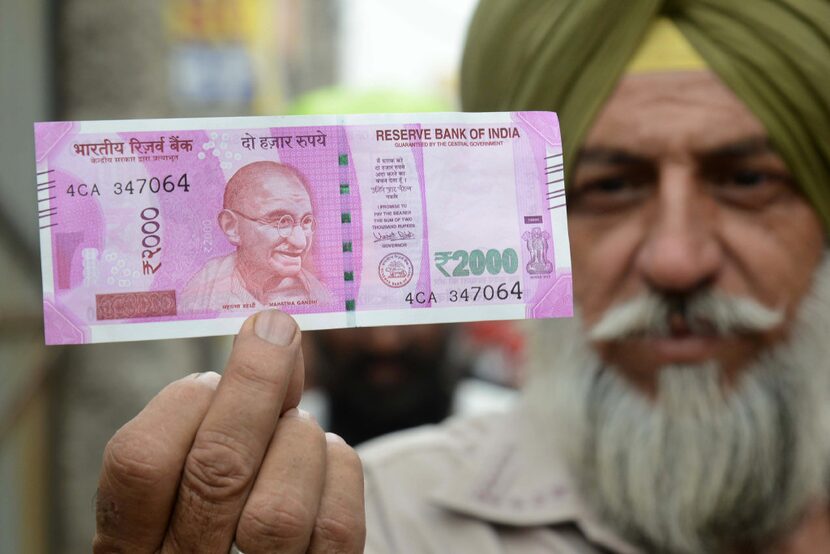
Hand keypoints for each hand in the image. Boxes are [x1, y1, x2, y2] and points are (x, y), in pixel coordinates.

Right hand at [94, 310, 365, 552]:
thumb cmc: (215, 519)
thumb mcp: (184, 481)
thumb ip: (214, 419)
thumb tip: (270, 336)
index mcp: (134, 544)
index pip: (139, 462)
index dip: (180, 403)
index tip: (209, 372)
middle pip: (218, 470)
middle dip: (255, 383)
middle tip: (276, 329)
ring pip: (282, 505)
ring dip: (298, 440)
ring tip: (292, 429)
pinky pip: (337, 522)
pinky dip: (336, 470)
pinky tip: (322, 461)